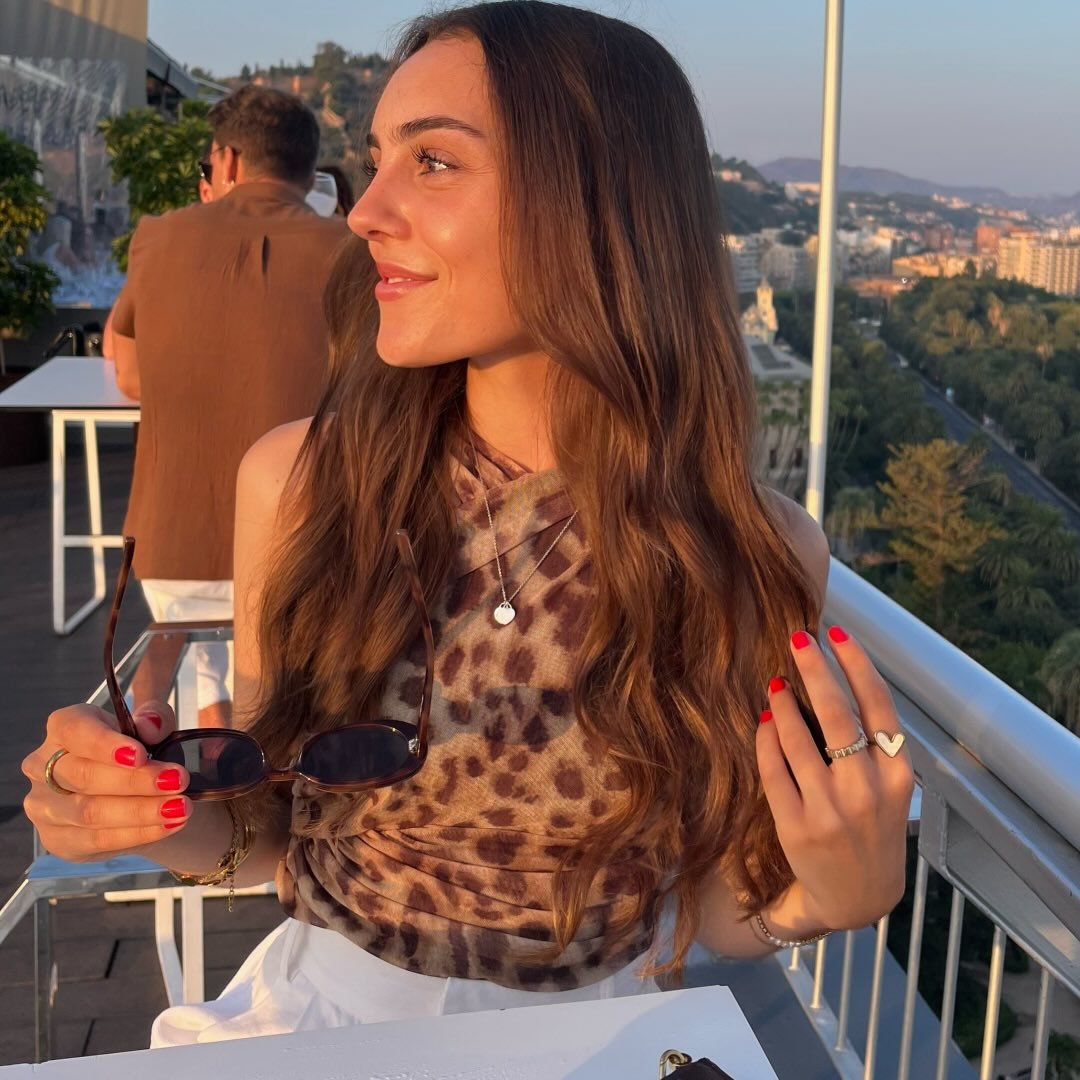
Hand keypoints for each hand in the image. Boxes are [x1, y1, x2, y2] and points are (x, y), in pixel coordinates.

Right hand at [22, 701, 190, 862]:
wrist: (132, 790)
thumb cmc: (137, 749)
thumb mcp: (151, 724)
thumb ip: (155, 717)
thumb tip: (152, 725)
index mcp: (63, 727)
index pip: (75, 731)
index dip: (105, 744)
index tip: (140, 755)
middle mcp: (43, 766)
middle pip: (85, 776)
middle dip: (136, 781)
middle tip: (177, 781)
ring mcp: (46, 806)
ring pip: (90, 812)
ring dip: (140, 812)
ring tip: (180, 807)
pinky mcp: (58, 839)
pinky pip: (98, 840)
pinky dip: (138, 833)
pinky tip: (168, 825)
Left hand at [756, 627, 914, 930]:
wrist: (857, 898)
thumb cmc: (873, 830)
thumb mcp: (890, 790)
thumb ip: (871, 745)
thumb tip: (834, 683)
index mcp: (897, 777)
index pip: (879, 707)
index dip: (857, 664)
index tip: (838, 633)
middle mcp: (867, 791)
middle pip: (839, 714)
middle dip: (817, 669)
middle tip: (798, 639)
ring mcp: (830, 811)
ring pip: (800, 740)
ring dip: (784, 703)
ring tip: (775, 681)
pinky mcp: (796, 827)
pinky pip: (774, 770)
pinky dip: (767, 739)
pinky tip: (764, 720)